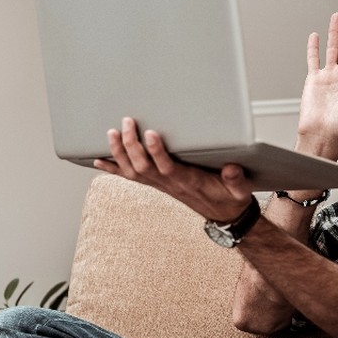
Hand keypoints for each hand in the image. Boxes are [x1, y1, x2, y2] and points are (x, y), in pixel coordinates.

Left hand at [93, 117, 253, 221]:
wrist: (223, 215)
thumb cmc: (229, 197)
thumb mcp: (239, 191)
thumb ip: (236, 180)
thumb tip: (231, 169)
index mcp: (189, 181)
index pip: (168, 167)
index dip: (157, 152)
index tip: (150, 133)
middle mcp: (170, 184)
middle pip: (143, 167)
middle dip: (131, 145)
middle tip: (126, 122)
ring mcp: (160, 185)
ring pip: (133, 171)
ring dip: (119, 153)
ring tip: (111, 133)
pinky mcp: (157, 184)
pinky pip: (130, 177)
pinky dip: (112, 169)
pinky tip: (97, 160)